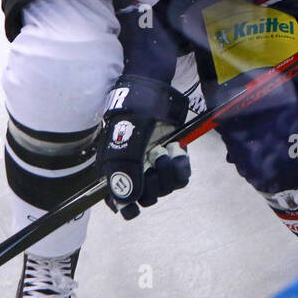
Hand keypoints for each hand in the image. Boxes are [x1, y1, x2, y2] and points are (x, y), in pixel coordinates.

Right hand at [99, 76, 190, 219]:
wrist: (153, 90)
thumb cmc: (133, 114)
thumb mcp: (126, 144)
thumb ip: (126, 173)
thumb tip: (127, 203)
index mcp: (116, 168)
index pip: (119, 201)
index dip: (128, 207)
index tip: (135, 208)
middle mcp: (136, 169)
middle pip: (148, 196)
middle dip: (155, 182)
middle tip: (154, 156)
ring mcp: (155, 163)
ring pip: (166, 187)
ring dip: (169, 172)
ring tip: (166, 149)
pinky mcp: (172, 156)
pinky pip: (181, 175)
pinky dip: (182, 165)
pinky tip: (177, 149)